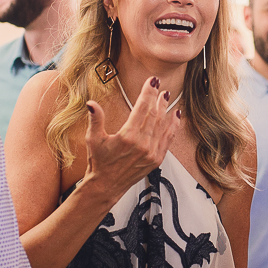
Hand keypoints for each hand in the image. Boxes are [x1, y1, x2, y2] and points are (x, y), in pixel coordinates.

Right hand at [82, 76, 180, 200]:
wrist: (106, 186)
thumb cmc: (99, 162)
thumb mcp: (93, 139)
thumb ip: (95, 120)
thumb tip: (91, 104)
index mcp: (128, 136)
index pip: (141, 108)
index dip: (148, 92)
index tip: (152, 81)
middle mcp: (142, 144)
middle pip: (154, 114)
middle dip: (157, 98)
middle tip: (160, 85)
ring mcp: (151, 152)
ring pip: (162, 125)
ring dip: (165, 109)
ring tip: (166, 96)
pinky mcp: (157, 159)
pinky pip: (168, 139)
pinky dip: (173, 126)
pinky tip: (176, 116)